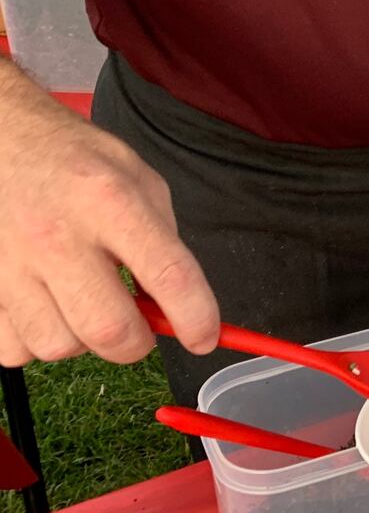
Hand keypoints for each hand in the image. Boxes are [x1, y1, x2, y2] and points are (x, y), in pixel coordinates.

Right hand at [0, 89, 217, 366]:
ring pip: (59, 347)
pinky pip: (13, 349)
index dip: (195, 318)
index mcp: (110, 201)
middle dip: (136, 343)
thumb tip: (178, 307)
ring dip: (82, 341)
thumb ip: (162, 241)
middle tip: (137, 326)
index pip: (168, 275)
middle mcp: (56, 235)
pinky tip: (44, 307)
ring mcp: (9, 263)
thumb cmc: (73, 162)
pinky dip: (35, 341)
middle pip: (109, 329)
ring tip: (82, 305)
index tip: (204, 338)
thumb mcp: (136, 180)